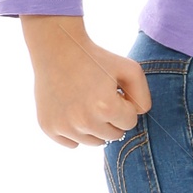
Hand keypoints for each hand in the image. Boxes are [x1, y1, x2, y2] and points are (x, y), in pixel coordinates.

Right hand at [20, 17, 150, 147]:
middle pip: (113, 136)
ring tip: (87, 102)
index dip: (124, 105)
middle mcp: (84, 122)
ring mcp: (64, 127)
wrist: (57, 49)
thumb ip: (143, 97)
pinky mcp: (49, 127)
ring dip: (96, 127)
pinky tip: (72, 110)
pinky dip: (76, 132)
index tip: (114, 91)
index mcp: (106, 108)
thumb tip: (136, 118)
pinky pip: (73, 143)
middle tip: (100, 96)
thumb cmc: (96, 58)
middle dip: (112, 118)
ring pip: (94, 142)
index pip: (129, 123)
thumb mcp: (130, 69)